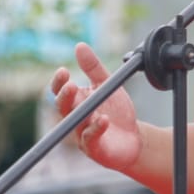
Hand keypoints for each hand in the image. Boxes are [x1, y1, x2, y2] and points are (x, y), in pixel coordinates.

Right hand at [50, 42, 141, 172]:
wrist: (134, 138)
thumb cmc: (117, 112)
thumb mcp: (107, 86)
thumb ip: (93, 68)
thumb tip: (79, 45)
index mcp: (77, 102)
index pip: (60, 92)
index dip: (59, 83)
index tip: (63, 71)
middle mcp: (75, 119)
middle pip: (64, 107)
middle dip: (65, 96)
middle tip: (71, 86)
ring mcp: (82, 134)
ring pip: (76, 124)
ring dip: (81, 113)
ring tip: (88, 103)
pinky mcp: (94, 148)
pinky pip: (91, 138)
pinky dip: (96, 128)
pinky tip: (104, 119)